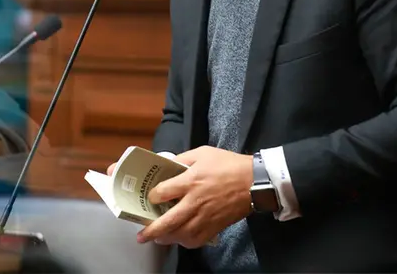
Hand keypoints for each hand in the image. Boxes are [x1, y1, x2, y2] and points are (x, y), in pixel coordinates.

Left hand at [136, 146, 253, 248]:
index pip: (162, 193)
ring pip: (182, 234)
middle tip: (141, 236)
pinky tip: (181, 239)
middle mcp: (195, 202)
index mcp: (189, 181)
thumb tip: (167, 164)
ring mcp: (206, 217)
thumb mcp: (202, 153)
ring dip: (167, 239)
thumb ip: (182, 159)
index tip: (150, 197)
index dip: (152, 196)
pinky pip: (198, 240)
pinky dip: (186, 242)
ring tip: (158, 239)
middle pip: (169, 221)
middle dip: (152, 230)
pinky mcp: (216, 226)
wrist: (256, 181)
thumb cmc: (229, 165)